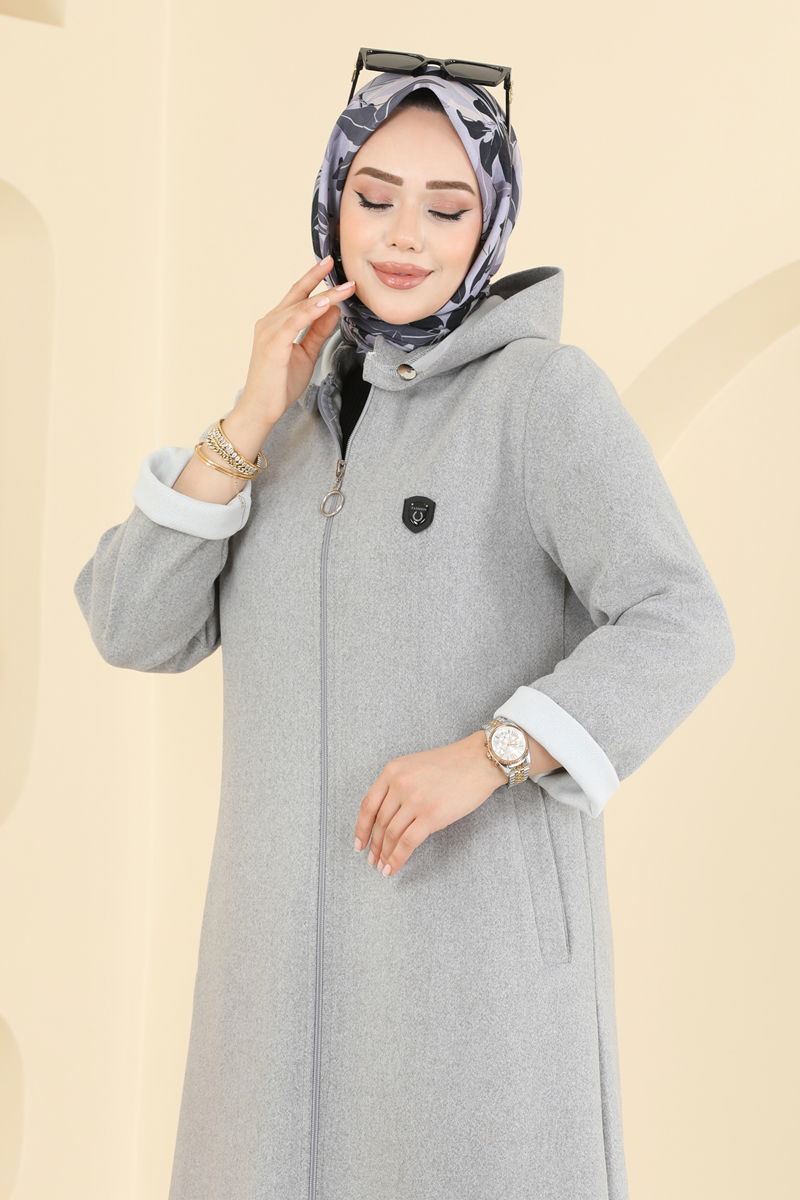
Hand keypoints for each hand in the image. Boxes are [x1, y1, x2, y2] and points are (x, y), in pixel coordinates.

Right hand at [237, 255, 355, 427]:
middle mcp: (270, 322)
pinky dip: (311, 311)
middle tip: (335, 261)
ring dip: (324, 296)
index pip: (298, 296)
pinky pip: (295, 322)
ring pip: (300, 306)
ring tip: (345, 288)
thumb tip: (333, 310)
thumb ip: (318, 331)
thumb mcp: (306, 353)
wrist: (261, 409)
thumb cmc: (279, 384)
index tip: (329, 265)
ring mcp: (269, 331)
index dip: (313, 279)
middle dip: (317, 276)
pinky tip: (326, 304)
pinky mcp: (273, 344)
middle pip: (297, 294)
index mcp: (276, 323)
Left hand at [353, 731, 504, 876]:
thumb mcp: (415, 766)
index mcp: (392, 771)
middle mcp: (400, 784)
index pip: (368, 805)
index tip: (359, 843)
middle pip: (379, 822)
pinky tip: (393, 867)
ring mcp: (415, 800)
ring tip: (382, 867)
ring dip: (384, 855)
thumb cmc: (451, 764)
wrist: (479, 761)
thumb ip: (398, 785)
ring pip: (390, 834)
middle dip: (374, 845)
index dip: (361, 828)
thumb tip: (386, 817)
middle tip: (372, 860)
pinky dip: (397, 858)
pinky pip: (407, 843)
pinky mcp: (431, 816)